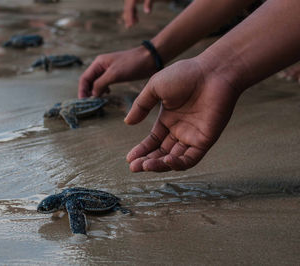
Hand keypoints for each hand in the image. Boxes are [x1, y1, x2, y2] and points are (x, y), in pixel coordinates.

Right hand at [78, 46, 156, 97]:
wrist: (150, 59)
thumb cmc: (132, 64)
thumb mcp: (114, 74)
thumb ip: (100, 84)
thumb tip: (92, 94)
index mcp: (98, 63)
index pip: (84, 78)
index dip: (82, 91)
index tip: (83, 102)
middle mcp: (101, 66)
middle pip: (89, 81)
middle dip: (87, 92)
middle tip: (89, 104)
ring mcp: (109, 70)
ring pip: (96, 83)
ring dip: (95, 92)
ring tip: (97, 101)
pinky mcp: (116, 74)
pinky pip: (105, 83)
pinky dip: (103, 90)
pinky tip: (107, 94)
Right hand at [123, 0, 153, 27]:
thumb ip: (149, 3)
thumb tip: (147, 13)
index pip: (130, 8)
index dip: (130, 17)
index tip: (131, 25)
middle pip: (127, 8)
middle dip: (128, 17)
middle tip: (129, 27)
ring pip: (128, 8)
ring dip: (130, 16)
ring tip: (134, 24)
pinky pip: (130, 6)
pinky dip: (133, 12)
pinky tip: (136, 19)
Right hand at [125, 58, 240, 171]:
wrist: (213, 72)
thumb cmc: (185, 74)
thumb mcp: (155, 87)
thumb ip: (141, 105)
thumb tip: (127, 122)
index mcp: (168, 119)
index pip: (153, 141)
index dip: (141, 151)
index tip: (129, 159)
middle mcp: (180, 130)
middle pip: (161, 153)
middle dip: (147, 161)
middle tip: (134, 167)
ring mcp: (193, 136)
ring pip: (174, 159)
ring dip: (159, 165)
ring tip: (145, 166)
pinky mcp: (205, 140)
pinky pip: (190, 159)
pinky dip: (178, 164)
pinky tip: (166, 160)